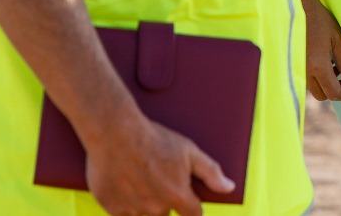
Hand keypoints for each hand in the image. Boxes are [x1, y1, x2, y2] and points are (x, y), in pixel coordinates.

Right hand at [85, 114, 232, 215]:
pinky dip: (126, 204)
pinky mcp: (111, 207)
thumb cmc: (155, 139)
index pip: (193, 214)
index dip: (193, 209)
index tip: (190, 205)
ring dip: (145, 205)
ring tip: (141, 180)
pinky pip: (123, 214)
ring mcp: (132, 209)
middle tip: (158, 180)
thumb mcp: (189, 151)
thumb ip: (210, 172)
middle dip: (166, 202)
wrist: (116, 133)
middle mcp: (155, 207)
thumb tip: (229, 188)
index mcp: (177, 195)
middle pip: (166, 215)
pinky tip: (126, 184)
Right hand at [303, 0, 340, 101]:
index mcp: (318, 67)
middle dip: (336, 92)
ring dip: (327, 86)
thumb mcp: (337, 40)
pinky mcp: (294, 65)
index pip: (333, 92)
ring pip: (314, 89)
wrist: (298, 10)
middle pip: (322, 95)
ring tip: (338, 70)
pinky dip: (318, 79)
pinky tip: (327, 65)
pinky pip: (308, 80)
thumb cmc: (320, 21)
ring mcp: (298, 70)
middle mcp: (306, 72)